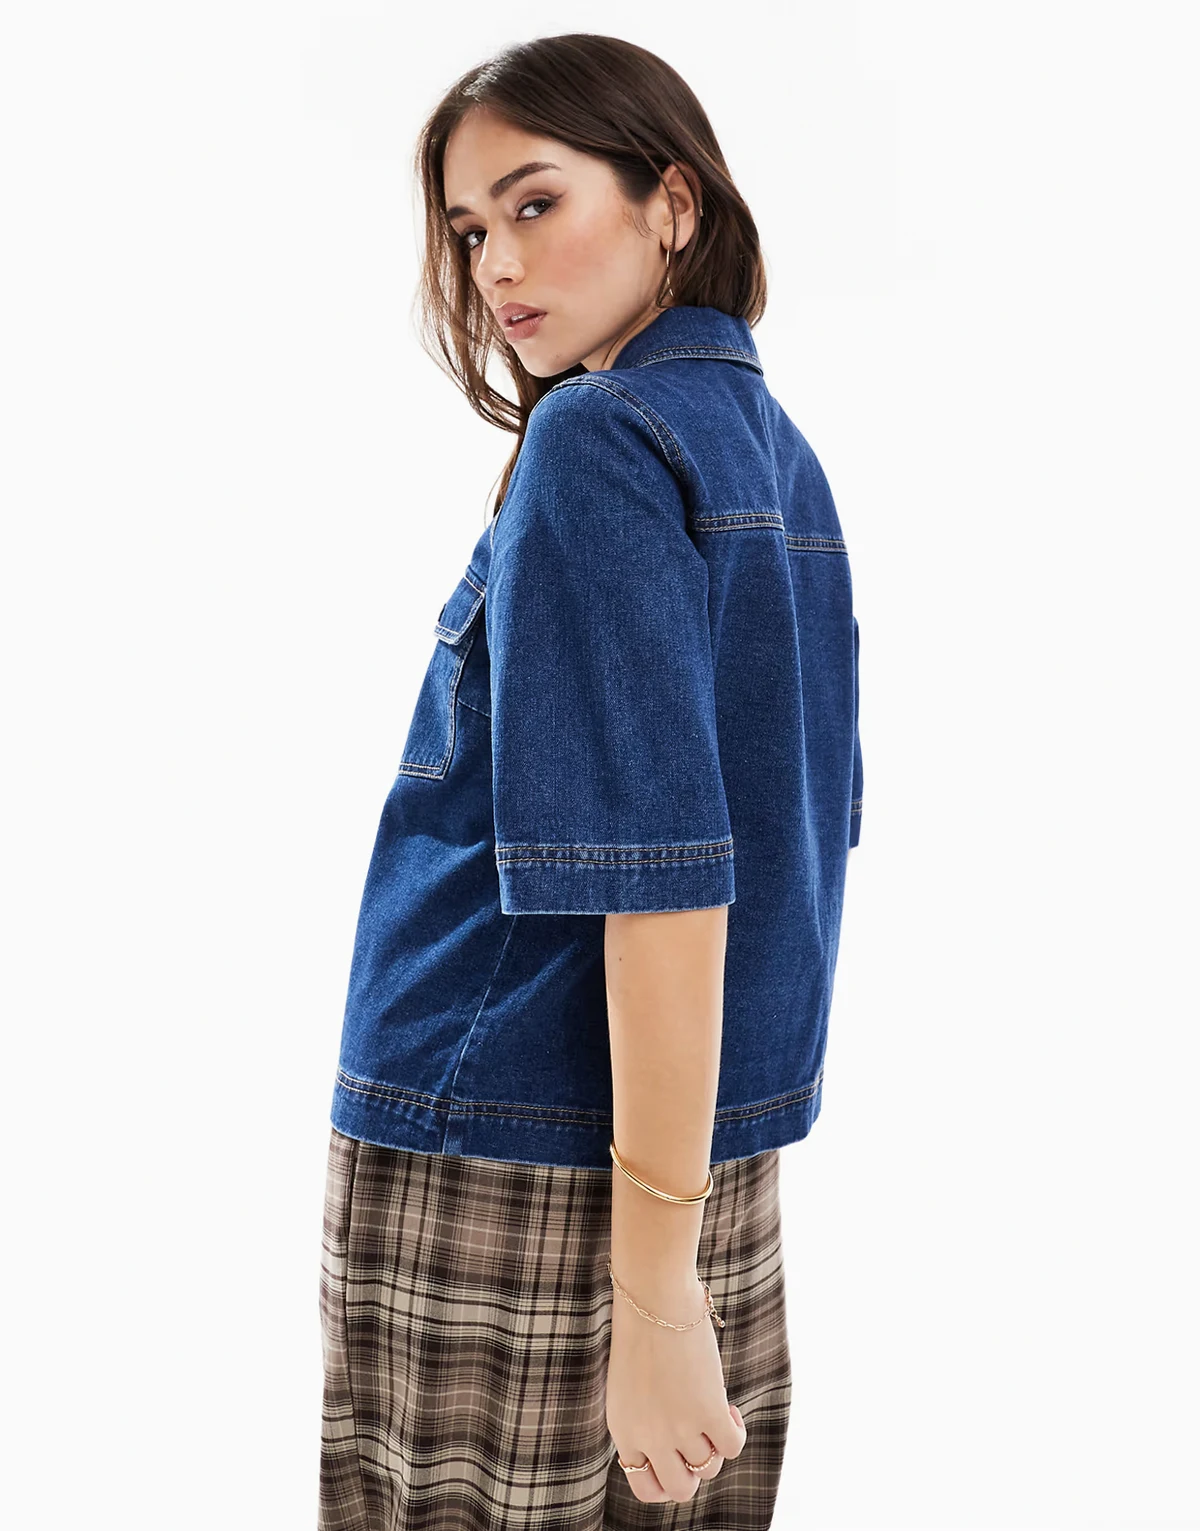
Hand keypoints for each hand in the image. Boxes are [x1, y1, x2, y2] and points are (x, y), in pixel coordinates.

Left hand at [605, 1269, 747, 1503]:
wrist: (653, 1299)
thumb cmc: (640, 1333)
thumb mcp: (629, 1387)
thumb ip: (644, 1422)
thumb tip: (675, 1448)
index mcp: (623, 1432)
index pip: (645, 1487)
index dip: (666, 1477)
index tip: (676, 1454)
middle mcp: (649, 1437)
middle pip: (680, 1490)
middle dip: (693, 1471)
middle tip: (698, 1439)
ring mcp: (679, 1427)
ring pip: (708, 1468)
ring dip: (715, 1445)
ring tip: (712, 1412)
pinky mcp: (708, 1409)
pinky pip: (732, 1447)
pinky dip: (736, 1432)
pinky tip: (729, 1408)